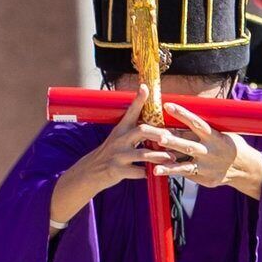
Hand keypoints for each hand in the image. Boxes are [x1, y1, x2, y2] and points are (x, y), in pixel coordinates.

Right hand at [50, 91, 159, 227]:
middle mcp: (119, 140)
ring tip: (171, 158)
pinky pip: (138, 172)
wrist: (91, 171)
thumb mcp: (118, 137)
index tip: (145, 87)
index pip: (131, 112)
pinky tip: (154, 173)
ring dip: (159, 156)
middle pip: (141, 131)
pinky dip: (148, 173)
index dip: (138, 100)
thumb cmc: (110, 152)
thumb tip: (149, 121)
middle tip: (169, 137)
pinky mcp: (118, 170)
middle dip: (157, 133)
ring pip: (143, 153)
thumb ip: (133, 129)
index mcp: (121, 130)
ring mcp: (118, 156)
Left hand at [154, 101, 261, 198]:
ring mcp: (207, 166)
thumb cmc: (229, 145)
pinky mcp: (205, 178)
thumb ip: (203, 130)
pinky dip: (171, 172)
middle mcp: (210, 151)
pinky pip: (185, 174)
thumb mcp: (222, 134)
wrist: (245, 168)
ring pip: (184, 163)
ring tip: (152, 160)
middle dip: (172, 141)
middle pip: (188, 145)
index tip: (168, 105)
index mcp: (214, 136)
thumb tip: (182, 117)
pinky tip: (157, 170)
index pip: (196, 123)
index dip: (182, 114)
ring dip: (168, 161)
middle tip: (157, 136)